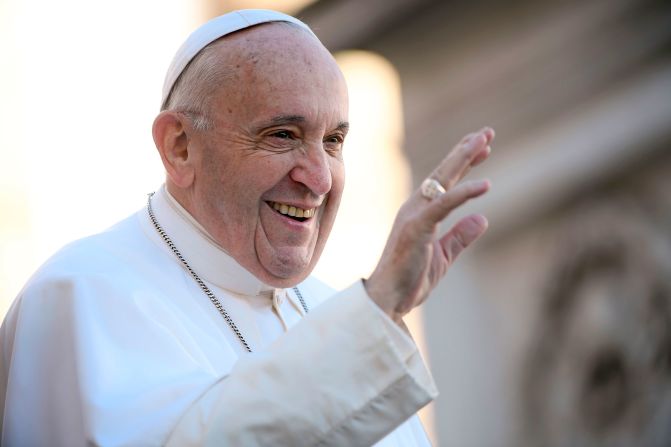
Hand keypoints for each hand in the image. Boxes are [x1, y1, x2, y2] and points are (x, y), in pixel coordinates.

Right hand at [364, 127, 493, 322]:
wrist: (388, 300)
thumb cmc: (410, 280)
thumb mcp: (443, 256)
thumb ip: (460, 237)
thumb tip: (483, 218)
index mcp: (420, 213)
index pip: (444, 182)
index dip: (464, 163)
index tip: (484, 148)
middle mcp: (415, 208)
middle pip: (444, 173)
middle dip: (466, 151)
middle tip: (487, 132)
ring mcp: (414, 215)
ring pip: (442, 180)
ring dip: (463, 159)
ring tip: (484, 141)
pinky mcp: (417, 227)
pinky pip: (444, 205)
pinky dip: (464, 193)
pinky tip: (485, 184)